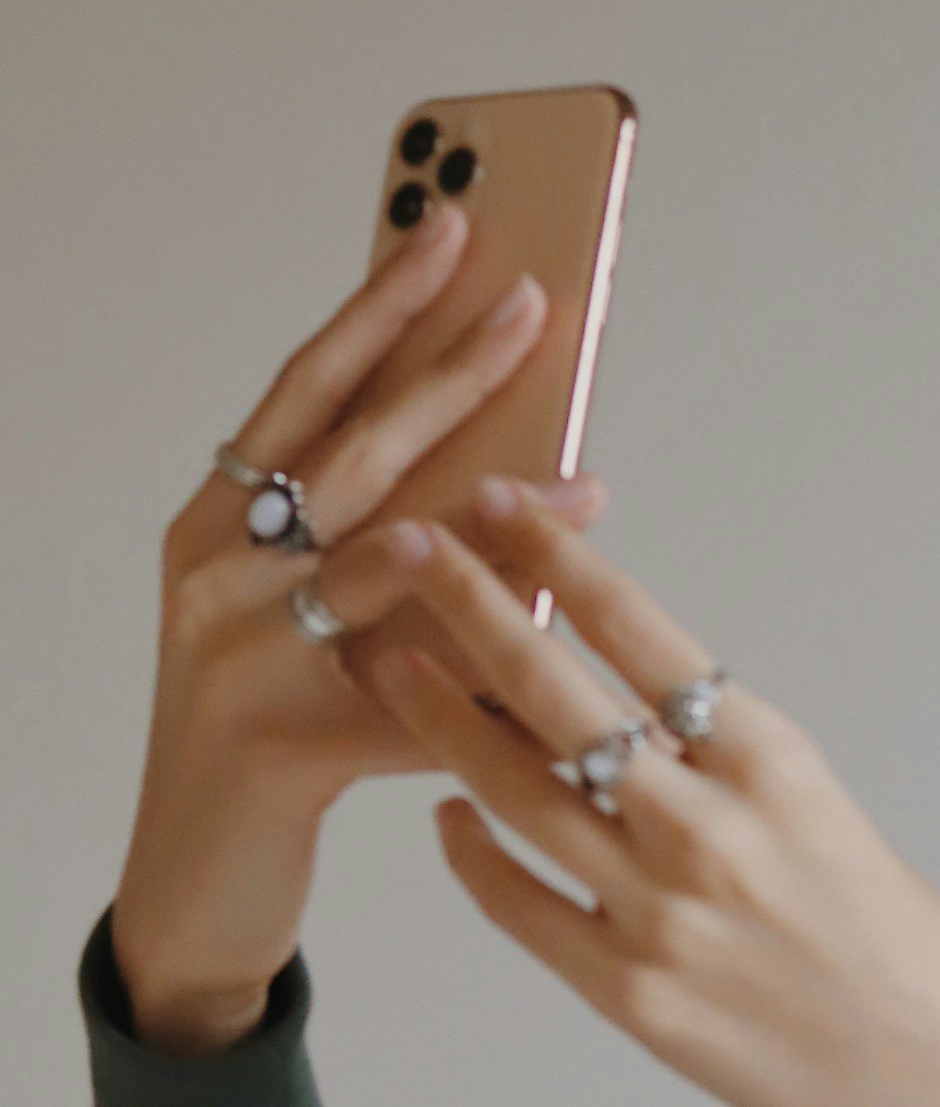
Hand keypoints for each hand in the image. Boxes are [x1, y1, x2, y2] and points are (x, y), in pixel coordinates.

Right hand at [110, 201, 609, 1052]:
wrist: (199, 879)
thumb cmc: (282, 740)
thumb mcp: (331, 627)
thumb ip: (403, 553)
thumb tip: (551, 484)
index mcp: (225, 519)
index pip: (312, 387)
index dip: (383, 306)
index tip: (454, 227)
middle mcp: (215, 564)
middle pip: (347, 447)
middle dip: (447, 371)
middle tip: (534, 303)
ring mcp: (229, 649)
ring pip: (369, 554)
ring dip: (474, 503)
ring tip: (573, 472)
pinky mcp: (269, 741)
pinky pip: (383, 689)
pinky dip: (442, 647)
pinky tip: (489, 600)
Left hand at [325, 484, 939, 1106]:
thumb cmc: (903, 941)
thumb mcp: (828, 814)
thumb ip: (727, 764)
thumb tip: (626, 711)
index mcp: (774, 762)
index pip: (642, 632)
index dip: (560, 561)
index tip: (505, 510)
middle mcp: (708, 826)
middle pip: (558, 694)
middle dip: (475, 609)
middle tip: (416, 551)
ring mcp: (661, 912)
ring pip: (516, 793)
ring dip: (443, 719)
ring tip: (393, 664)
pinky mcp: (630, 994)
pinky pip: (522, 906)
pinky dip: (473, 854)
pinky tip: (445, 811)